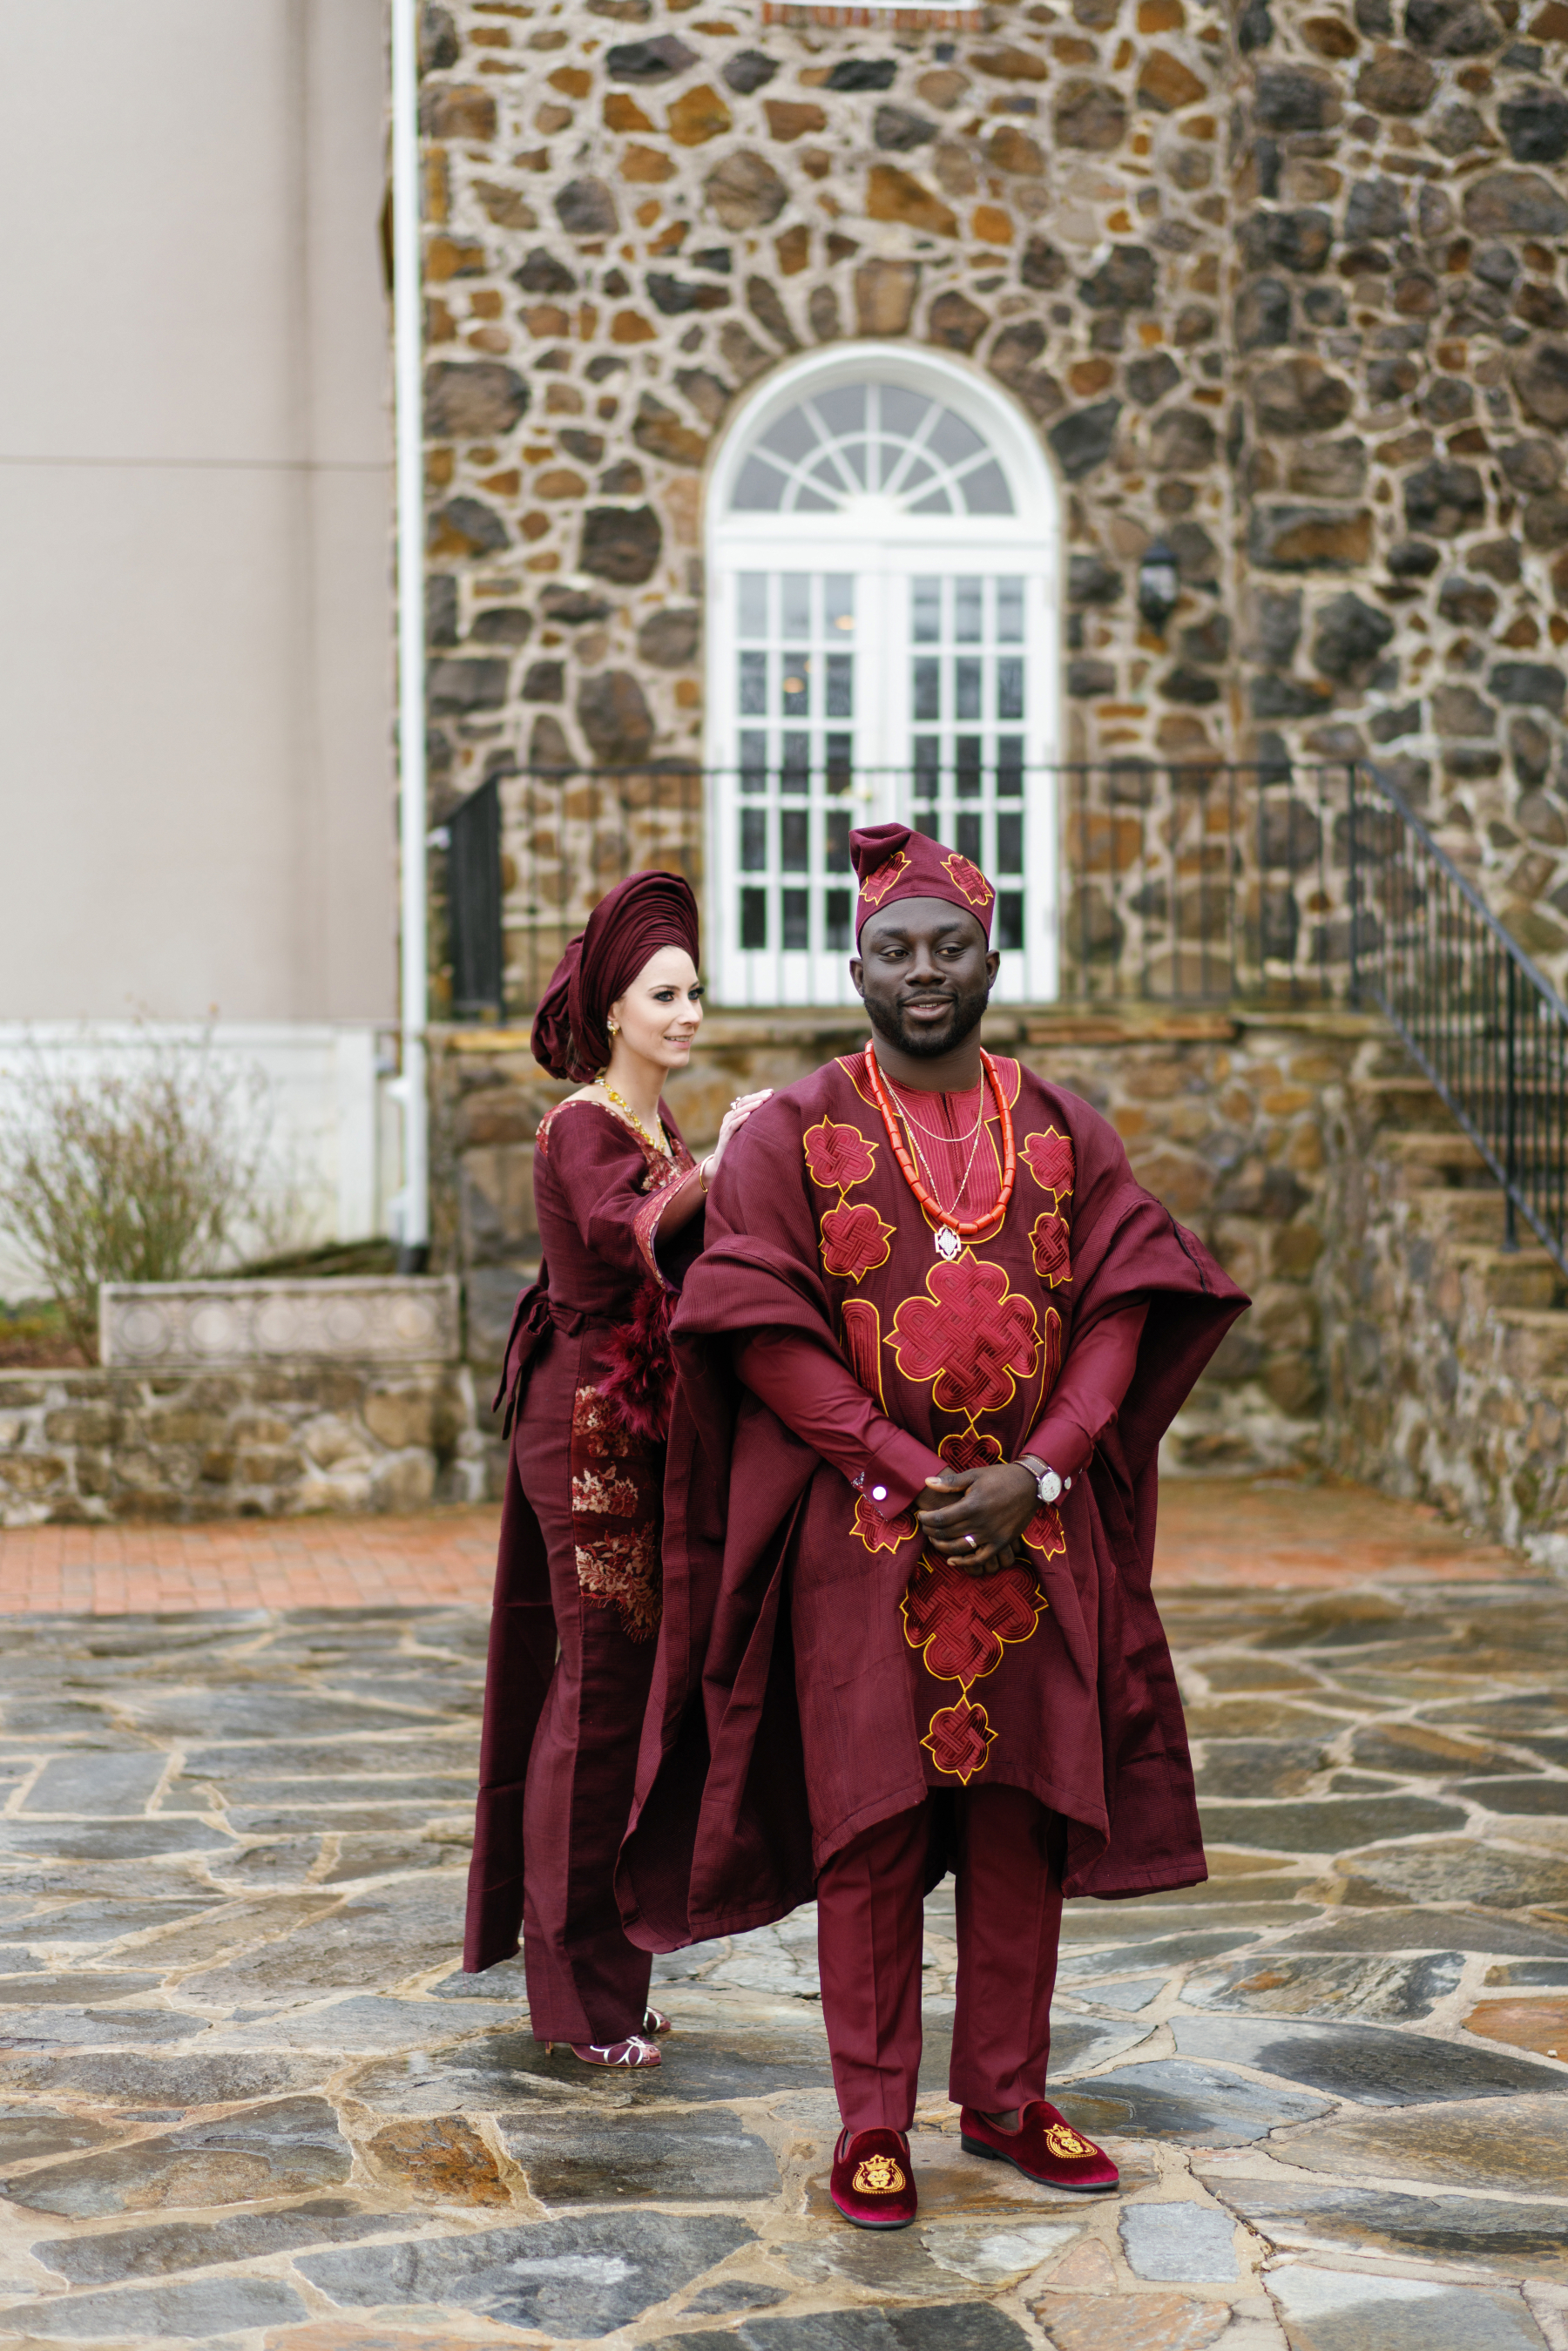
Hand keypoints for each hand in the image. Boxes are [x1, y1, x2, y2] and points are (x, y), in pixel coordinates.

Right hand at [707, 1090, 771, 1179]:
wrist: (723, 1164)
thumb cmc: (739, 1148)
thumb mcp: (748, 1133)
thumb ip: (756, 1123)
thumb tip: (776, 1115)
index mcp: (735, 1115)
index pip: (746, 1100)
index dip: (758, 1095)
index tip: (772, 1092)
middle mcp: (729, 1118)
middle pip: (742, 1103)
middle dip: (757, 1097)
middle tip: (770, 1094)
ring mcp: (726, 1127)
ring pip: (737, 1112)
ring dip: (750, 1106)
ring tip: (761, 1102)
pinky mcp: (725, 1137)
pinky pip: (732, 1126)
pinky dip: (740, 1119)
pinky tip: (749, 1115)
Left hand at [915, 1462, 1037, 1576]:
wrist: (1030, 1485)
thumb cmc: (1000, 1477)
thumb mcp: (974, 1475)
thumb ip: (950, 1482)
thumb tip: (927, 1482)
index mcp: (972, 1505)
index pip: (940, 1519)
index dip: (927, 1519)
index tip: (921, 1515)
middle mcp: (980, 1523)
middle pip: (947, 1534)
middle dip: (931, 1532)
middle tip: (925, 1527)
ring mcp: (991, 1535)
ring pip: (959, 1548)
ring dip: (942, 1547)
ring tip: (934, 1540)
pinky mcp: (1001, 1542)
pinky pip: (980, 1558)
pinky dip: (964, 1562)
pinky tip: (952, 1560)